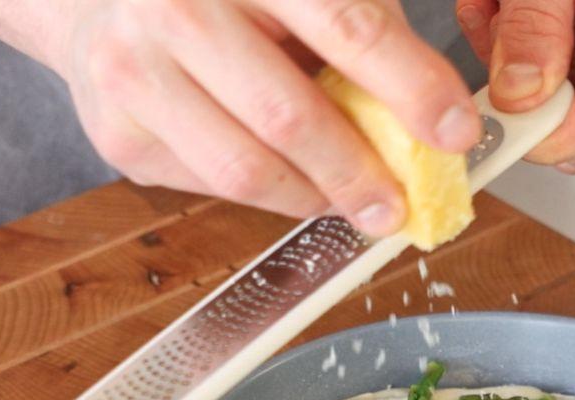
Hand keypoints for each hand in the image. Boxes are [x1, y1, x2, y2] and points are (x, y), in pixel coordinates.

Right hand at [46, 0, 481, 235]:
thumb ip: (361, 35)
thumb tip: (436, 119)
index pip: (348, 27)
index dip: (412, 87)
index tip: (457, 133)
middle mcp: (178, 7)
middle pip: (290, 115)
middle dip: (360, 173)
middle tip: (400, 205)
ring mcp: (133, 72)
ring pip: (247, 169)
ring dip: (316, 199)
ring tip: (354, 203)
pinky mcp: (117, 134)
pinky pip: (212, 186)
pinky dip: (269, 194)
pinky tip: (293, 182)